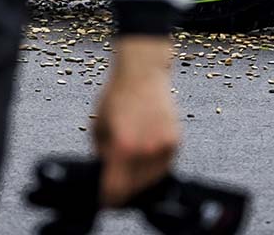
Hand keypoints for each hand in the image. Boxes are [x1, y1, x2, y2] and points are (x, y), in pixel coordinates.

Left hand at [92, 34, 179, 205]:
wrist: (143, 74)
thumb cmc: (117, 97)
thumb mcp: (98, 129)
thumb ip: (102, 157)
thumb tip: (104, 177)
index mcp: (124, 148)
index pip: (115, 191)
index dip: (107, 199)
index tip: (104, 200)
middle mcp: (147, 151)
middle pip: (134, 190)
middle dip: (122, 192)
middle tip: (114, 186)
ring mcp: (164, 147)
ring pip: (151, 182)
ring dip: (138, 182)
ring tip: (128, 170)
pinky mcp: (175, 142)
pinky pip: (163, 168)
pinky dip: (152, 169)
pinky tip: (141, 158)